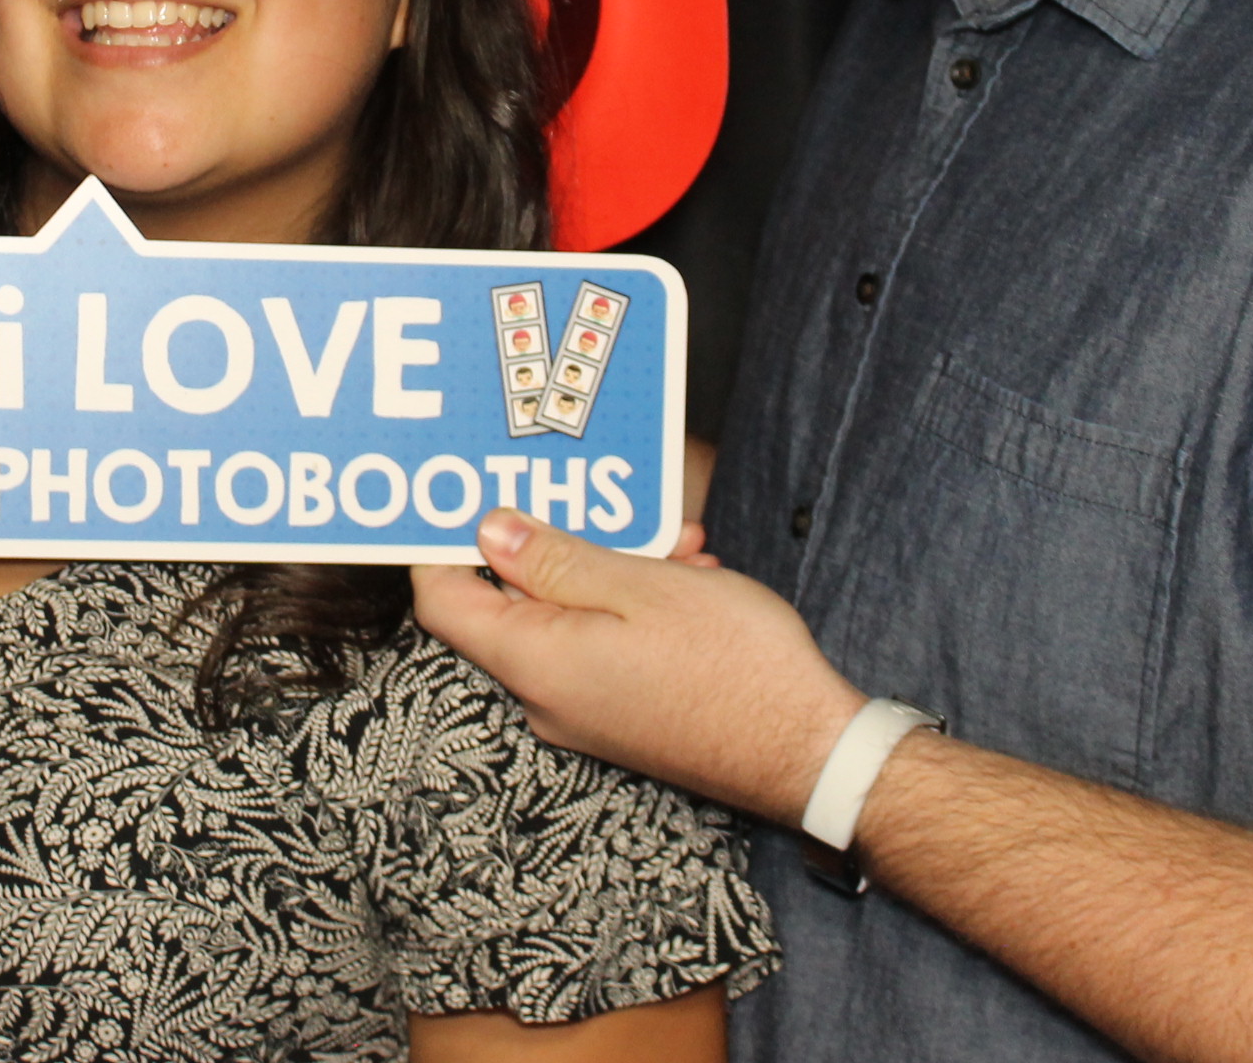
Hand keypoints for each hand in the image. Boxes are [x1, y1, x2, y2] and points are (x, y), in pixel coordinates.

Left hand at [412, 508, 865, 824]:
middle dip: (554, 544)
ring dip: (609, 569)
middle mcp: (546, 698)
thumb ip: (555, 560)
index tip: (467, 499)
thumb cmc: (735, 670)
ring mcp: (585, 713)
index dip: (441, 547)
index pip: (444, 602)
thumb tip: (488, 532)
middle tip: (603, 502)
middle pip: (509, 605)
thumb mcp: (641, 588)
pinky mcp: (622, 717)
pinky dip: (632, 605)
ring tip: (674, 542)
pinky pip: (601, 646)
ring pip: (567, 619)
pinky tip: (687, 578)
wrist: (811, 754)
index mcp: (536, 662)